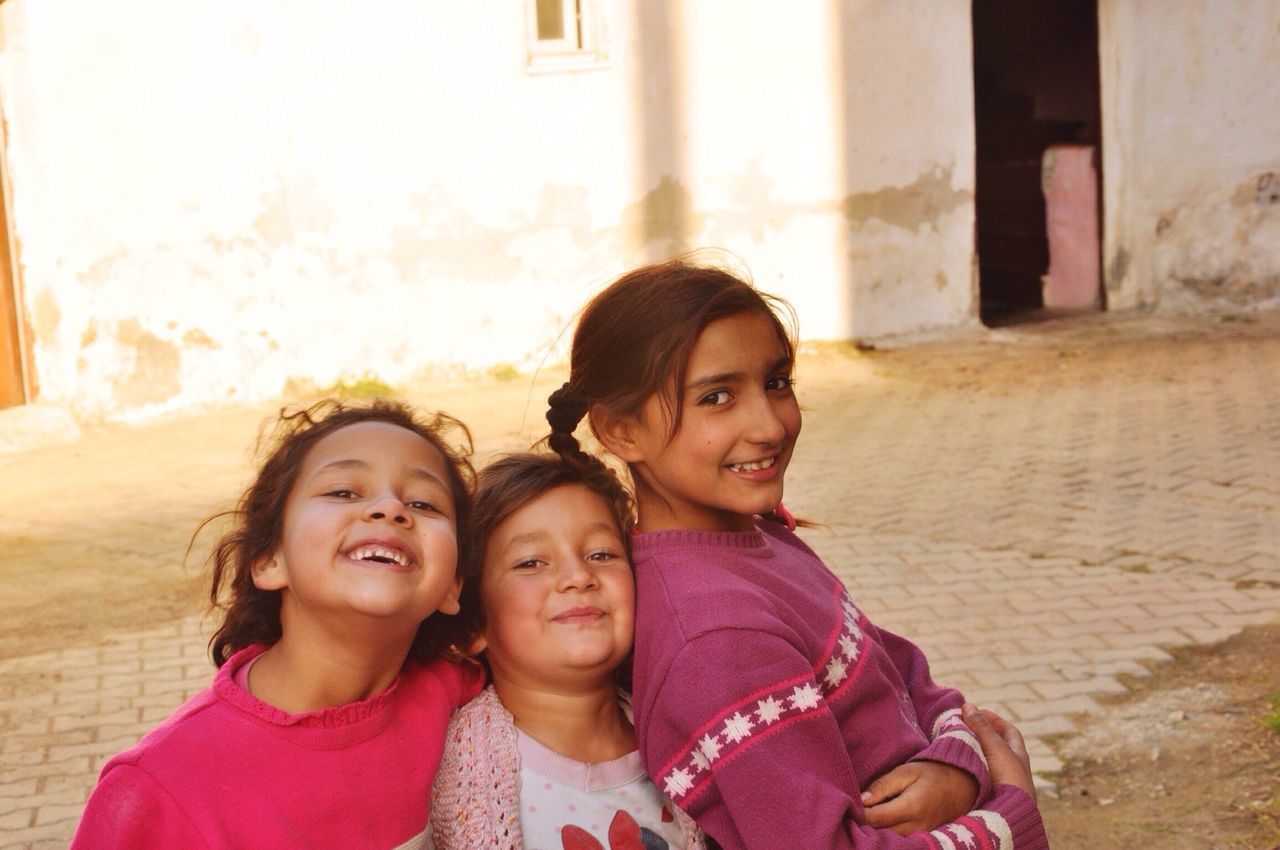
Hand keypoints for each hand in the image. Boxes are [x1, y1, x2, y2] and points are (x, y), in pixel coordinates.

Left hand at [861, 760, 978, 834]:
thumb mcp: (906, 772)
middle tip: (851, 814)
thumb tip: (861, 801)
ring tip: (864, 819)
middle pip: (881, 834)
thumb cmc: (932, 774)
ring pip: (891, 841)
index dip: (859, 815)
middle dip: (865, 826)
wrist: (963, 784)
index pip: (876, 819)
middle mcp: (918, 827)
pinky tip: (880, 826)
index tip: (847, 807)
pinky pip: (902, 842)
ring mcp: (923, 836)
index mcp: (912, 807)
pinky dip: (889, 835)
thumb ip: (883, 786)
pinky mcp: (925, 840)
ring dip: (876, 833)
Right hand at [962, 702, 1036, 800]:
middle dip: (980, 734)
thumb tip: (968, 705)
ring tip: (955, 743)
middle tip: (961, 726)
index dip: (993, 719)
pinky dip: (969, 767)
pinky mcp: (990, 794)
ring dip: (973, 751)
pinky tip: (957, 765)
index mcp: (1019, 755)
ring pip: (986, 761)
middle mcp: (1012, 768)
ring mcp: (1002, 782)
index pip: (1008, 730)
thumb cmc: (1009, 778)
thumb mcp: (995, 747)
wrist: (1010, 812)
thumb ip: (982, 727)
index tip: (976, 712)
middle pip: (997, 745)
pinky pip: (978, 775)